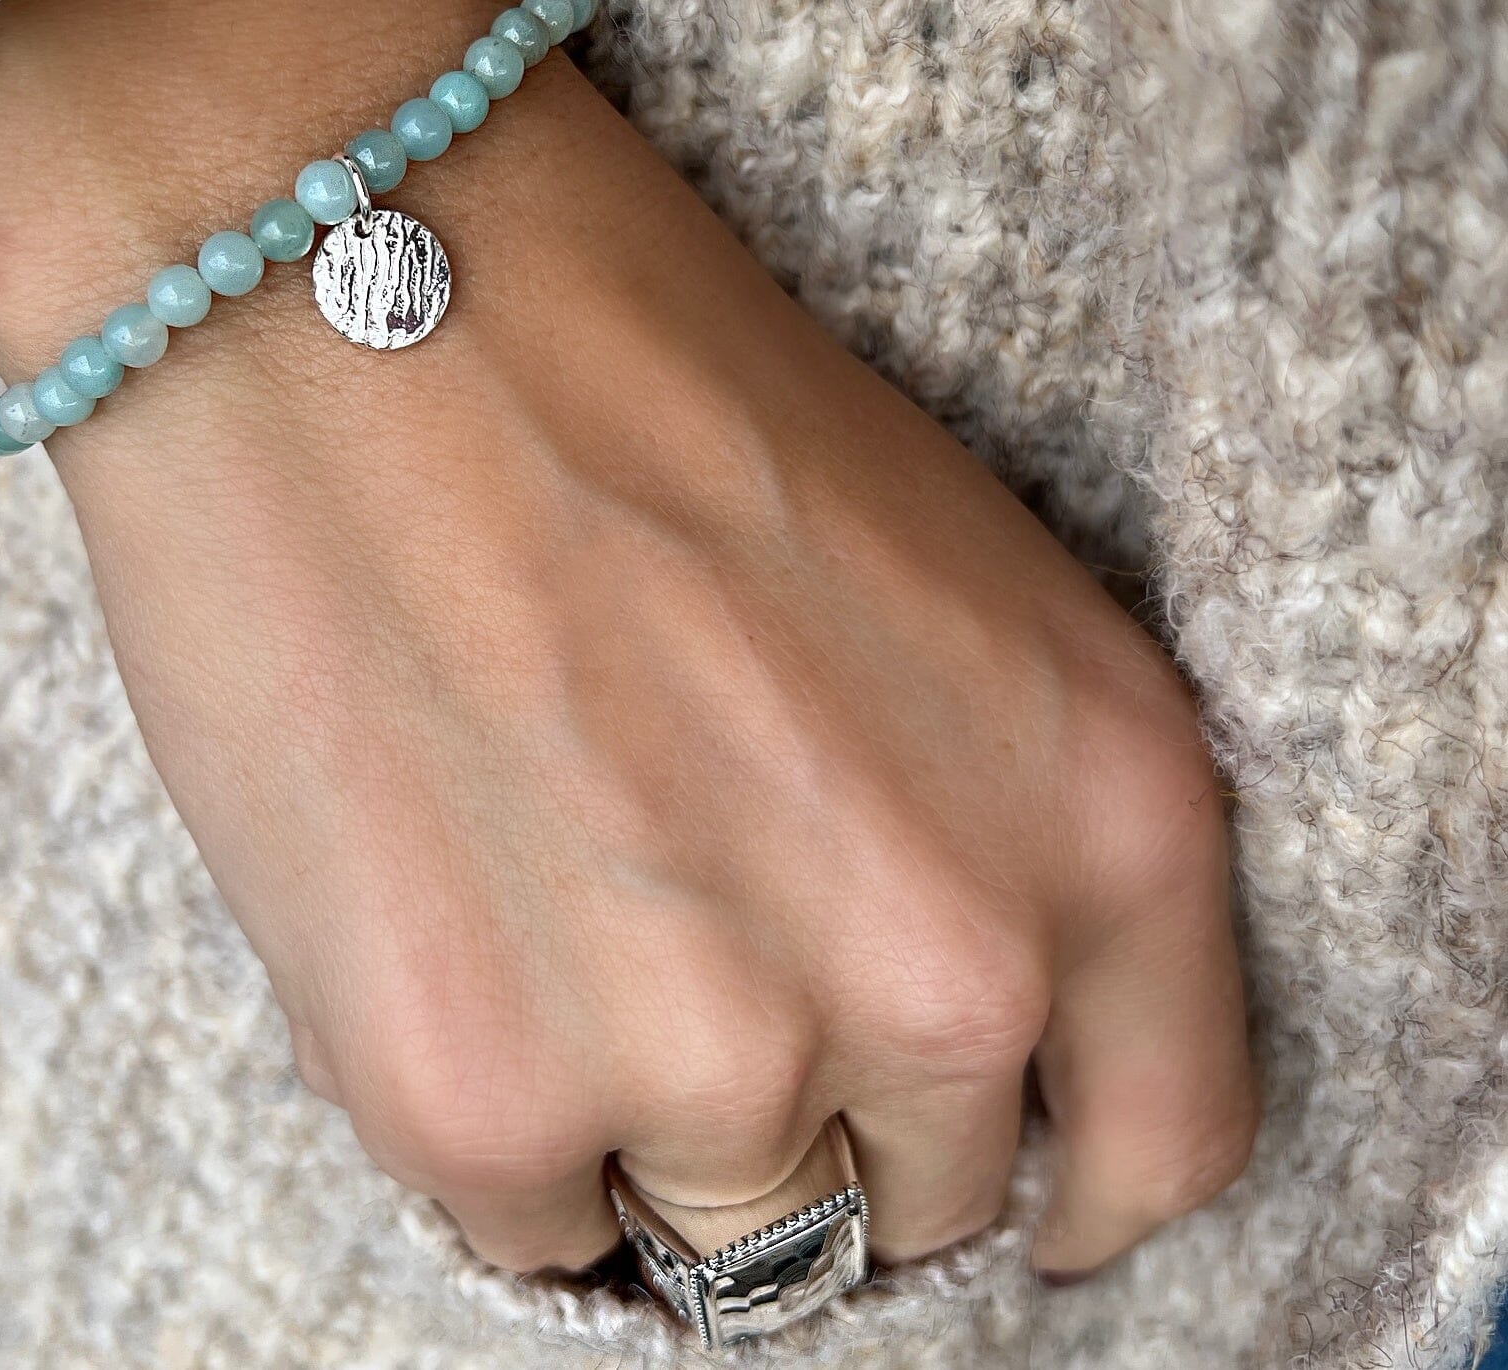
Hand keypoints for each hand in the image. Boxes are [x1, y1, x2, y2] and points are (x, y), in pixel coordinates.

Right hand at [0, 0, 1255, 1279]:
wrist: (350, 279)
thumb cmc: (636, 384)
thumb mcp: (945, 586)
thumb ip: (992, 835)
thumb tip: (941, 1045)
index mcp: (1109, 814)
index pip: (1156, 1140)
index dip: (1061, 1169)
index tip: (976, 1165)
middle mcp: (949, 968)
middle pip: (919, 1201)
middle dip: (821, 1110)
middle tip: (689, 944)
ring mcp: (718, 1057)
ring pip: (721, 1228)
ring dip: (644, 1114)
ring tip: (551, 896)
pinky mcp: (479, 1095)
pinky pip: (529, 1219)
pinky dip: (494, 1111)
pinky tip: (446, 909)